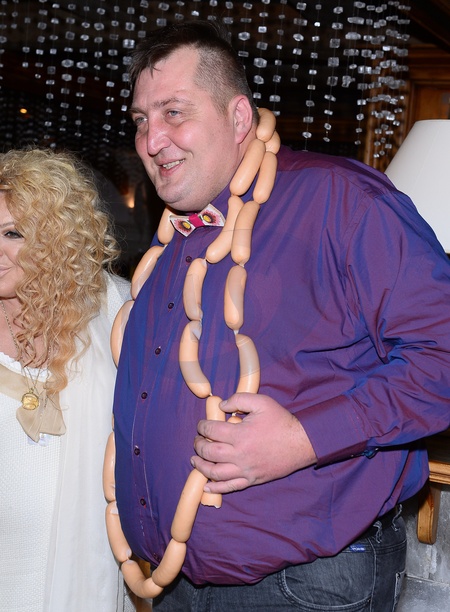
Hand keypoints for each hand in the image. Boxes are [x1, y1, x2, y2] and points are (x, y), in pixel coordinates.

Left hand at [191, 393, 316, 493]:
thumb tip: (221, 406)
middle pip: (209, 452)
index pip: (211, 431)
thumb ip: (239, 399)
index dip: (202, 426)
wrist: (301, 443)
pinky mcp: (252, 480)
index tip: (202, 424)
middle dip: (199, 445)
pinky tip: (207, 486)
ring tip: (195, 459)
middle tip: (198, 440)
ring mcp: (245, 469)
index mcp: (240, 434)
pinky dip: (216, 488)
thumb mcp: (261, 402)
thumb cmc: (281, 421)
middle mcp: (240, 454)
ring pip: (215, 473)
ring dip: (201, 466)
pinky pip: (230, 487)